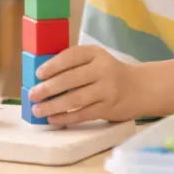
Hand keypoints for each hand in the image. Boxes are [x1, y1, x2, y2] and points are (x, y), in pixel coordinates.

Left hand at [26, 45, 140, 126]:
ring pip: (76, 99)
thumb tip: (42, 78)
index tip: (39, 74)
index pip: (72, 56)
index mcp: (96, 53)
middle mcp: (103, 70)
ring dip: (54, 106)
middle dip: (48, 88)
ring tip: (38, 110)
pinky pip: (83, 114)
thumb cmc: (110, 73)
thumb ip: (75, 64)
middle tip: (32, 95)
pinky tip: (53, 119)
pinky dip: (66, 117)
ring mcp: (107, 90)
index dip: (54, 65)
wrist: (140, 88)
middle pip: (71, 79)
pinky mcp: (109, 109)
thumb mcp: (96, 60)